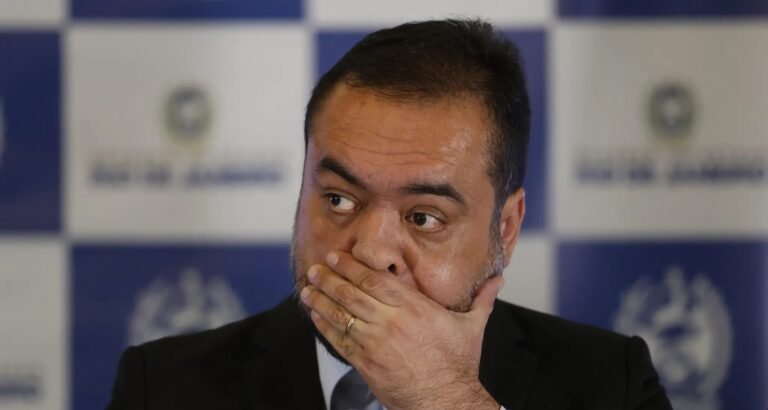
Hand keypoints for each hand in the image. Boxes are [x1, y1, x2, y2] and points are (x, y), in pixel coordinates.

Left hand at [300, 251, 503, 409]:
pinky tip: (315, 315)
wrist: (445, 402)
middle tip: (315, 267)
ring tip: (306, 288)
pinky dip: (325, 326)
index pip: (375, 280)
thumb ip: (482, 299)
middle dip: (331, 278)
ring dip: (321, 300)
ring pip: (342, 315)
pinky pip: (340, 340)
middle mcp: (391, 322)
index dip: (352, 266)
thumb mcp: (472, 327)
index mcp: (414, 308)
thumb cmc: (459, 365)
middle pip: (352, 294)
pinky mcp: (366, 364)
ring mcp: (375, 344)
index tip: (337, 256)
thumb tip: (499, 279)